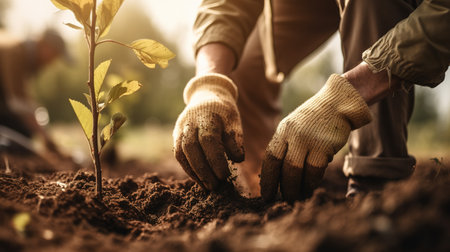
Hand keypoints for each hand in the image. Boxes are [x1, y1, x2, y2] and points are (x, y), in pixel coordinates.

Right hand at [173, 73, 244, 189]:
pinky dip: (188, 168)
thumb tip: (237, 159)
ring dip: (193, 172)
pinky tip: (199, 179)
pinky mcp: (176, 135)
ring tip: (207, 186)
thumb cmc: (224, 112)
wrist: (206, 96)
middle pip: (191, 149)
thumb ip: (235, 139)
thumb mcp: (234, 121)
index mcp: (207, 117)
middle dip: (203, 170)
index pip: (208, 141)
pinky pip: (178, 154)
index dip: (215, 160)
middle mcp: (190, 123)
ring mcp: (180, 128)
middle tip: (215, 186)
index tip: (224, 176)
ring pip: (181, 153)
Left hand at [260, 74, 371, 201]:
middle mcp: (292, 135)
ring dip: (296, 188)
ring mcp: (308, 139)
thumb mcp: (294, 127)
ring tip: (297, 197)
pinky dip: (311, 182)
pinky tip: (310, 188)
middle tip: (282, 200)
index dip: (267, 178)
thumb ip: (286, 146)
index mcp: (282, 131)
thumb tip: (277, 174)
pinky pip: (314, 170)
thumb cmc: (314, 120)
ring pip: (297, 171)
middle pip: (283, 167)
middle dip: (282, 187)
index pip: (270, 158)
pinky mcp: (324, 145)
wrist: (338, 103)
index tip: (266, 193)